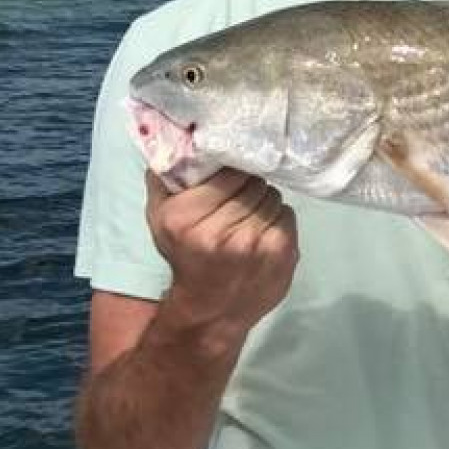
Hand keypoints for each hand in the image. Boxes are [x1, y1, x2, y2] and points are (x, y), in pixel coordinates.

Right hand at [145, 169, 298, 337]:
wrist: (211, 312)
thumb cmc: (185, 258)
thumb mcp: (159, 218)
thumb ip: (165, 177)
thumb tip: (177, 137)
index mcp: (188, 219)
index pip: (228, 172)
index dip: (230, 174)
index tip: (227, 182)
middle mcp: (223, 233)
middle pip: (254, 182)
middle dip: (247, 186)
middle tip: (239, 199)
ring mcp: (257, 246)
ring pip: (272, 196)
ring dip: (263, 202)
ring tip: (250, 216)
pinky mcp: (284, 255)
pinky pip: (288, 215)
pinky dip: (277, 219)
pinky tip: (263, 232)